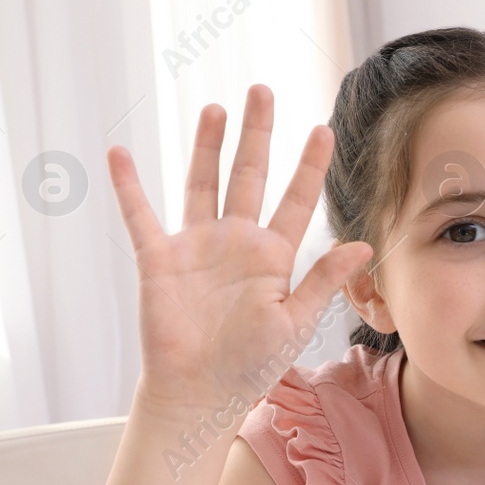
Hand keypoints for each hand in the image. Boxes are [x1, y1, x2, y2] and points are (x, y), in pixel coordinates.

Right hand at [108, 85, 374, 413]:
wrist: (200, 393)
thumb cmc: (249, 366)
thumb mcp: (295, 322)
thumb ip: (324, 280)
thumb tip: (364, 246)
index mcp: (273, 256)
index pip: (295, 199)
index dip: (309, 165)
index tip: (323, 130)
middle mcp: (236, 241)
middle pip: (249, 175)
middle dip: (257, 134)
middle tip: (263, 91)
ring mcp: (197, 246)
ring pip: (202, 182)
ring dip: (207, 146)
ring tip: (215, 108)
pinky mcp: (159, 259)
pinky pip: (141, 215)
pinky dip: (129, 186)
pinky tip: (120, 153)